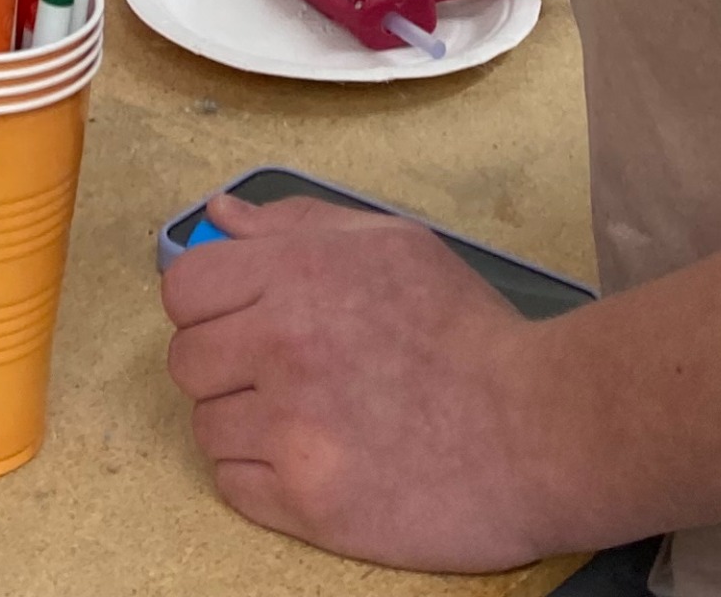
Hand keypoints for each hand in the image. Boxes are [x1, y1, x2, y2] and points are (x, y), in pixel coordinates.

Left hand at [161, 194, 594, 571]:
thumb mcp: (389, 241)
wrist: (536, 430)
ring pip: (205, 425)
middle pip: (185, 359)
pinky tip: (313, 457)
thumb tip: (218, 217)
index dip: (207, 301)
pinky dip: (261, 473)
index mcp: (299, 271)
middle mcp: (282, 344)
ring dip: (244, 421)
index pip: (184, 286)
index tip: (239, 315)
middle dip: (222, 362)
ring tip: (309, 416)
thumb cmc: (466, 330)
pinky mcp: (306, 503)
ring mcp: (291, 429)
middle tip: (279, 369)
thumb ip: (294, 223)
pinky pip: (232, 483)